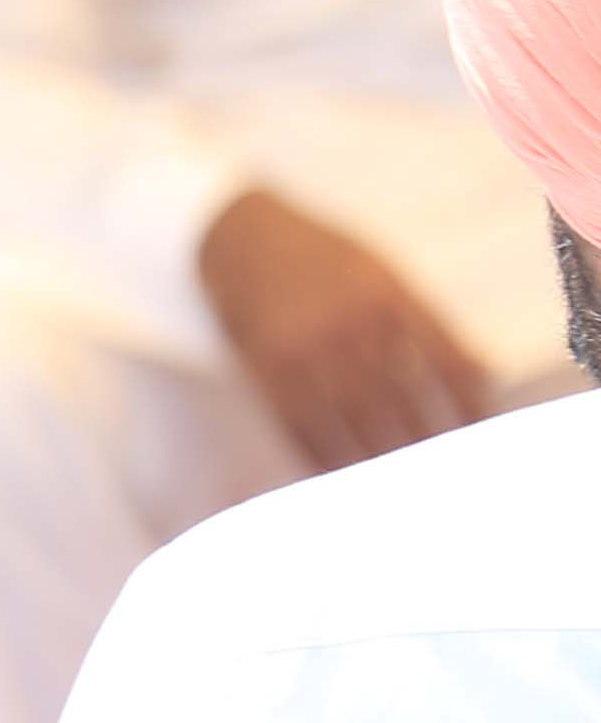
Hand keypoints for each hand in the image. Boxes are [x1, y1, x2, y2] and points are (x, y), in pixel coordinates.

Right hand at [198, 186, 491, 474]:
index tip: (481, 428)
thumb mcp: (382, 272)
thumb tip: (473, 374)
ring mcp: (303, 351)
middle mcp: (349, 326)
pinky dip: (322, 455)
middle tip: (441, 470)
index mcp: (389, 297)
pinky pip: (300, 427)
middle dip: (424, 440)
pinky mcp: (265, 372)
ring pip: (351, 421)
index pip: (447, 362)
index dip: (469, 402)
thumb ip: (422, 317)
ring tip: (395, 481)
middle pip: (400, 402)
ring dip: (376, 457)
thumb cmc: (322, 258)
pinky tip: (339, 470)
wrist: (241, 241)